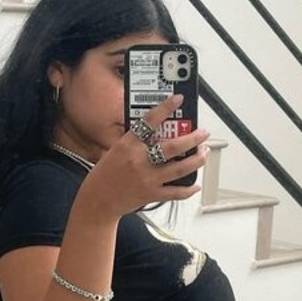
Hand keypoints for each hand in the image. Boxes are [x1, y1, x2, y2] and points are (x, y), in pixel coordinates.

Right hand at [78, 92, 210, 220]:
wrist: (97, 200)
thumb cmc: (105, 174)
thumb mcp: (116, 150)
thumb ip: (135, 142)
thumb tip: (158, 132)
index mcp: (128, 145)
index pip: (149, 121)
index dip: (165, 108)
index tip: (177, 99)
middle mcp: (139, 161)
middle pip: (173, 147)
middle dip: (193, 139)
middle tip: (203, 133)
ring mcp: (148, 178)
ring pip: (180, 168)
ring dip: (197, 160)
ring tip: (204, 152)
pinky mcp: (152, 194)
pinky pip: (176, 192)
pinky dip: (189, 189)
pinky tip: (196, 184)